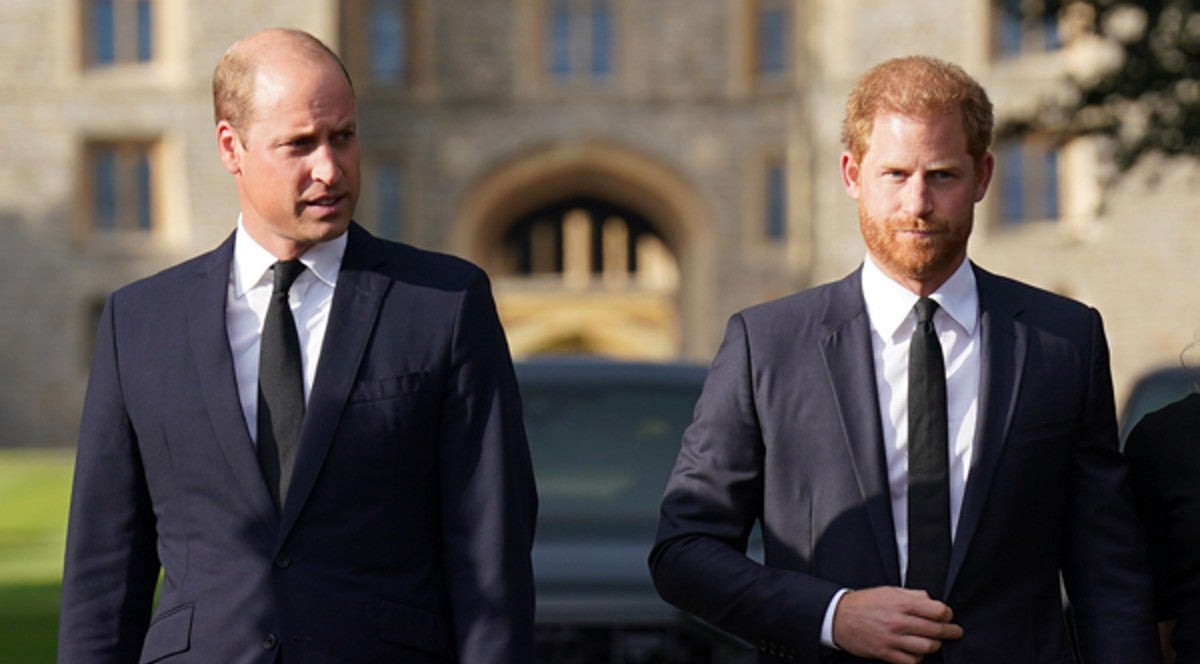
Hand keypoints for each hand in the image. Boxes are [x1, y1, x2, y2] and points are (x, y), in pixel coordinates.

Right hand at [831, 586, 962, 663]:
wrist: (838, 617)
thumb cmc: (864, 603)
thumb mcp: (888, 591)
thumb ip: (912, 595)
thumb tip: (931, 601)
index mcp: (901, 603)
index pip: (938, 611)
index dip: (947, 614)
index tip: (948, 616)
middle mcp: (899, 622)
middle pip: (936, 630)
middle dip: (950, 631)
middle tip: (955, 632)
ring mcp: (892, 639)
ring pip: (927, 648)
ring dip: (935, 645)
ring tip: (935, 642)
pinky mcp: (886, 653)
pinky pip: (912, 661)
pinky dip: (918, 657)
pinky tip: (917, 651)